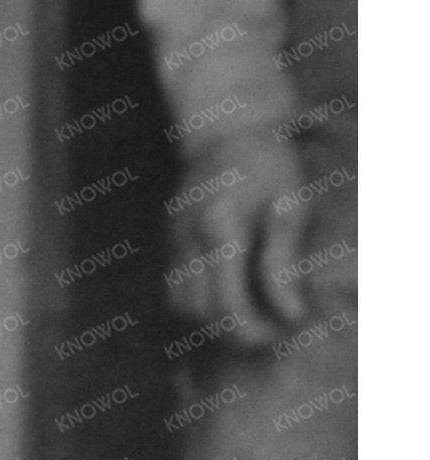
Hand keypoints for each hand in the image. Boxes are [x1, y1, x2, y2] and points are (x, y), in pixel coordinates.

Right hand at [166, 125, 319, 351]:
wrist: (227, 129)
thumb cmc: (269, 165)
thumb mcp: (290, 206)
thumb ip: (283, 261)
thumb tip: (292, 314)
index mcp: (220, 229)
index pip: (228, 305)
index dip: (255, 330)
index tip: (285, 330)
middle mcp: (187, 236)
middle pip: (200, 312)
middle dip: (234, 331)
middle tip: (270, 329)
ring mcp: (172, 236)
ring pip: (179, 303)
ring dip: (212, 319)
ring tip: (249, 313)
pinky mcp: (168, 235)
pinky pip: (174, 283)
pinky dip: (198, 300)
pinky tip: (227, 292)